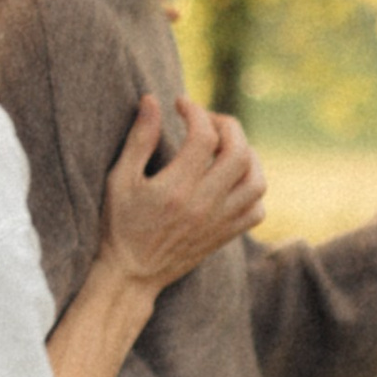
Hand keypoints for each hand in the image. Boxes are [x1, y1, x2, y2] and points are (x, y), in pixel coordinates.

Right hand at [97, 92, 264, 293]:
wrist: (131, 276)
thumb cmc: (119, 225)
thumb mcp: (120, 180)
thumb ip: (138, 139)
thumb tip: (151, 100)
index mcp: (176, 189)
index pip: (203, 136)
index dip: (195, 111)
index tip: (181, 104)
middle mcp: (203, 206)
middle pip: (239, 153)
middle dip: (228, 126)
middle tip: (208, 121)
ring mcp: (218, 223)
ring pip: (256, 181)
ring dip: (247, 155)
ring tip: (225, 147)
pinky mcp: (224, 236)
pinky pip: (256, 210)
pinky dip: (252, 190)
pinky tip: (231, 180)